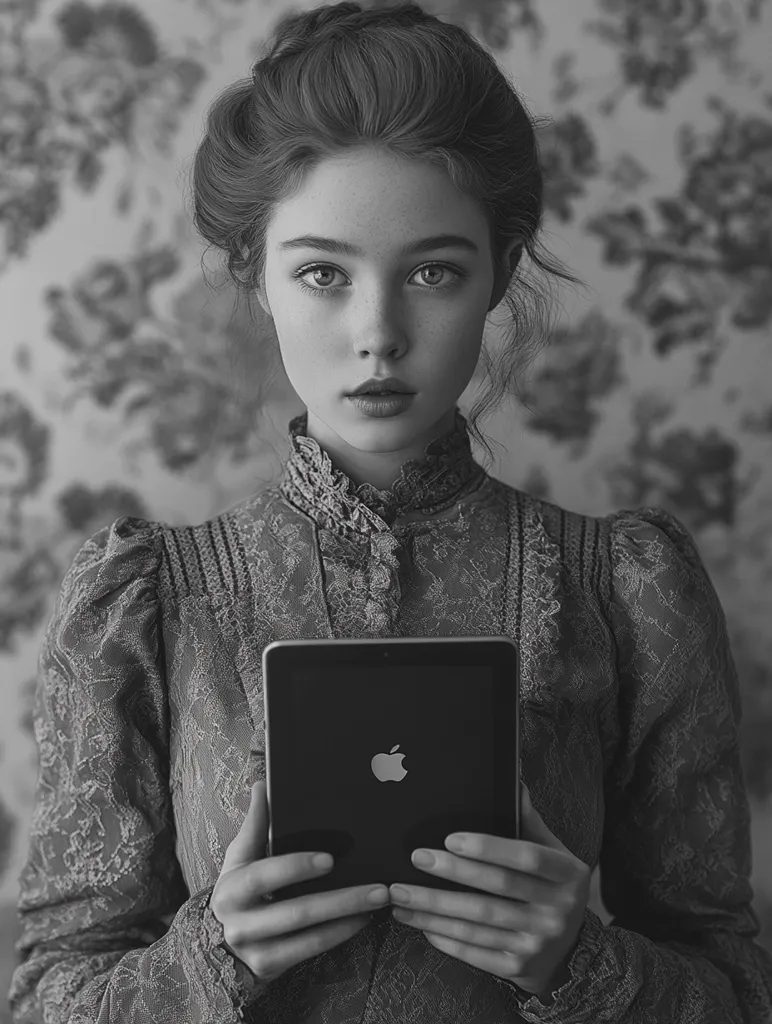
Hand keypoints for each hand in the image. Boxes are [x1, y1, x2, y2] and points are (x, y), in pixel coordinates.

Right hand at [211, 781, 388, 983]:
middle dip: (342, 899)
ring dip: (348, 916)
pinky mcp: (269, 966)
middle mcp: (239, 922)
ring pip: (309, 935)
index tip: (330, 859)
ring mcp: (255, 949)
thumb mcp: (240, 856)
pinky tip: (361, 919)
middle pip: (296, 912)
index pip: (263, 876)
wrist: (217, 942)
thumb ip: (254, 824)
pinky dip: (339, 934)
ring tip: (378, 900)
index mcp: (231, 888)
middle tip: (377, 887)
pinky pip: (311, 951)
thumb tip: (262, 786)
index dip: (295, 867)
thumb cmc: (238, 889)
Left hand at [388, 782, 589, 1001]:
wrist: (570, 954)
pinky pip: (475, 951)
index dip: (489, 847)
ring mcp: (537, 942)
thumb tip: (514, 782)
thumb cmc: (552, 891)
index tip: (450, 838)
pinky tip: (421, 924)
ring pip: (478, 922)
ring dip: (434, 908)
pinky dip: (445, 937)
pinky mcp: (519, 967)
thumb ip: (530, 823)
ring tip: (402, 896)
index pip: (527, 856)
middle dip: (451, 872)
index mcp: (567, 875)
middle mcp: (556, 910)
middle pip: (496, 889)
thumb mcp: (554, 855)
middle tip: (417, 858)